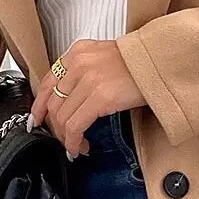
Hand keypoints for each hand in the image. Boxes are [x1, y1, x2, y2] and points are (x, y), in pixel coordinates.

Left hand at [28, 39, 145, 156]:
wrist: (161, 61)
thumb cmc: (139, 63)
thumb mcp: (104, 57)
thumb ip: (84, 71)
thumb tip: (72, 98)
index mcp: (78, 52)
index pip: (48, 81)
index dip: (40, 105)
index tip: (37, 119)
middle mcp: (79, 63)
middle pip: (54, 103)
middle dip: (56, 126)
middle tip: (64, 138)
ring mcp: (88, 80)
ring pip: (62, 117)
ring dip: (66, 137)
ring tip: (75, 145)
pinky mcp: (100, 97)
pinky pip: (75, 126)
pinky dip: (74, 141)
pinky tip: (80, 146)